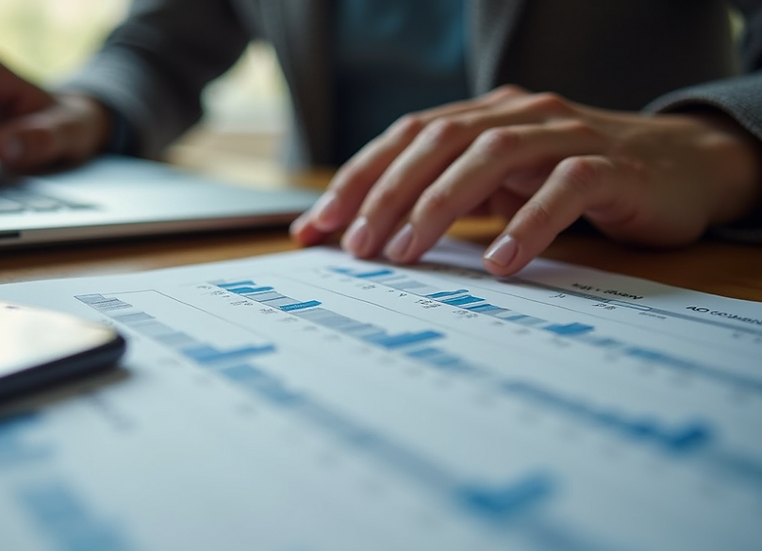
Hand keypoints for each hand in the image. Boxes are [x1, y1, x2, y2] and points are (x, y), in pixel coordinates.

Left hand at [291, 86, 761, 275]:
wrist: (682, 168)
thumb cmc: (574, 182)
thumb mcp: (500, 187)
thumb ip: (443, 199)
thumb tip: (367, 236)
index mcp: (484, 115)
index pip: (405, 139)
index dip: (356, 179)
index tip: (316, 228)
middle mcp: (519, 114)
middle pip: (436, 140)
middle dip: (386, 194)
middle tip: (356, 248)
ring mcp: (566, 135)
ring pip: (491, 154)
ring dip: (439, 205)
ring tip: (405, 254)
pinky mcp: (612, 167)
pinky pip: (565, 188)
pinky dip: (527, 223)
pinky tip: (499, 262)